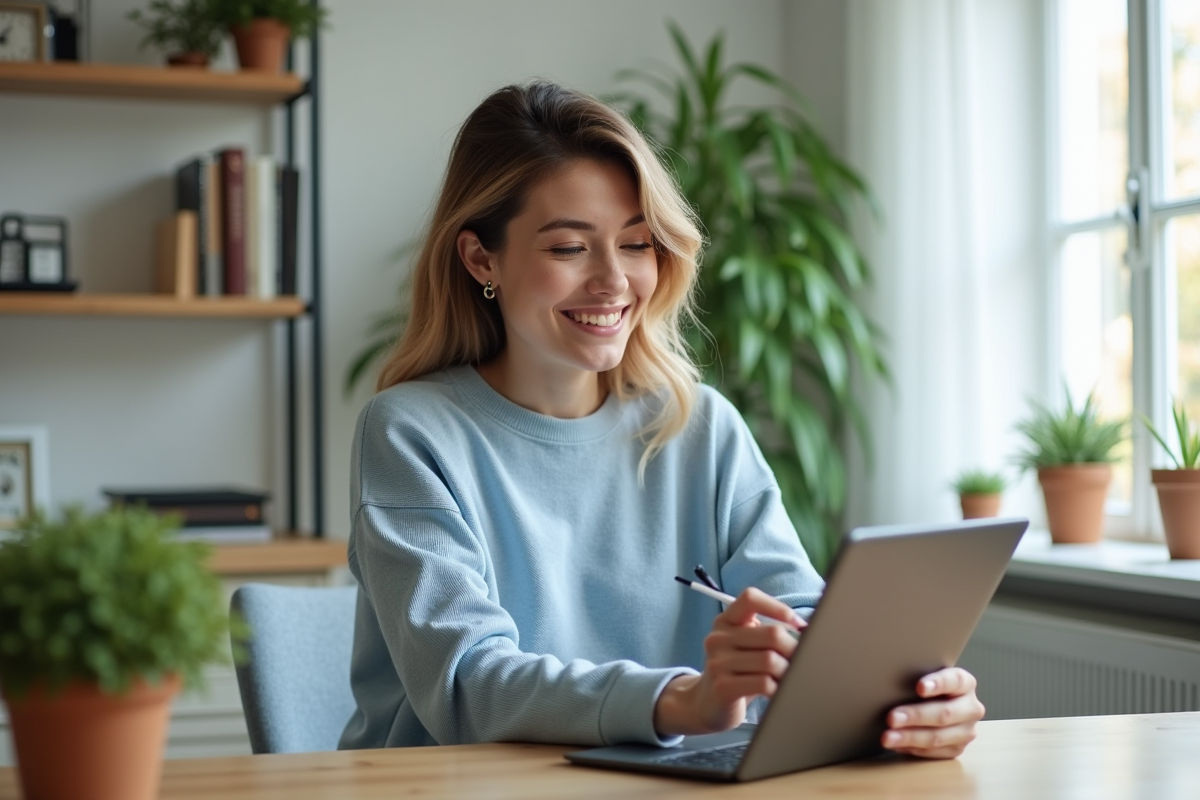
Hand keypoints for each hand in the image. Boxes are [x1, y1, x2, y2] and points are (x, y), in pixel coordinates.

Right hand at [654, 587, 805, 735]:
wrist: (708, 703)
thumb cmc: (737, 672)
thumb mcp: (745, 646)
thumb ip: (767, 634)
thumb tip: (806, 630)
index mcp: (725, 621)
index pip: (750, 599)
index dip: (777, 607)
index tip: (798, 624)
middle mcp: (718, 638)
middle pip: (771, 634)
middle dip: (795, 649)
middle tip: (803, 660)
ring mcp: (718, 663)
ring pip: (770, 660)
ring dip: (788, 671)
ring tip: (791, 678)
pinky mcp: (723, 687)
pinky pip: (763, 683)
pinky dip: (778, 688)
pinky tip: (778, 691)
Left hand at [882, 667, 984, 758]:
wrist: (934, 704)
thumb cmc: (925, 688)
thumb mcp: (924, 677)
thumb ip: (916, 678)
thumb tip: (891, 685)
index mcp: (966, 683)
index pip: (956, 681)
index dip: (938, 683)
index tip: (919, 687)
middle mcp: (971, 707)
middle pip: (945, 713)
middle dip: (916, 716)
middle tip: (892, 717)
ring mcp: (967, 730)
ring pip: (938, 736)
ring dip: (910, 737)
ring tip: (888, 737)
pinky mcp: (958, 748)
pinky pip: (934, 752)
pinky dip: (913, 749)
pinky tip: (897, 745)